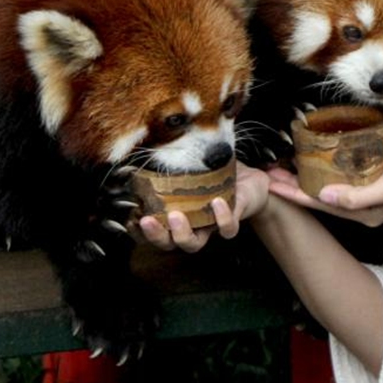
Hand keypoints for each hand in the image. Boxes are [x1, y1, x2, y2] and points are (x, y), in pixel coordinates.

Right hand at [136, 160, 271, 251]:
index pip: (154, 229)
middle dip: (156, 235)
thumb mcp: (195, 164)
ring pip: (193, 244)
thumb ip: (176, 157)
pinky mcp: (233, 221)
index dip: (140, 232)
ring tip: (176, 216)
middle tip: (147, 221)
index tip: (131, 219)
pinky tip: (216, 201)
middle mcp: (192, 225)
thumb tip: (153, 137)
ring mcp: (211, 226)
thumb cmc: (218, 173)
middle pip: (168, 243)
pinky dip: (222, 217)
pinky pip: (227, 229)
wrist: (251, 181)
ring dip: (182, 234)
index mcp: (178, 213)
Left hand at [269, 146, 382, 226]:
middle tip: (271, 172)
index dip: (293, 194)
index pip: (319, 204)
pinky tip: (319, 160)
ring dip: (308, 178)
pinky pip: (344, 178)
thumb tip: (324, 197)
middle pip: (320, 197)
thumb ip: (358, 196)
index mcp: (362, 213)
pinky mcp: (376, 181)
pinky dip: (327, 170)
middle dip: (295, 186)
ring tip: (287, 166)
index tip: (271, 183)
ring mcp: (369, 195)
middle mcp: (362, 208)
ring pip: (330, 188)